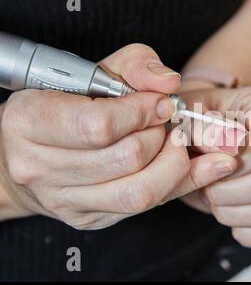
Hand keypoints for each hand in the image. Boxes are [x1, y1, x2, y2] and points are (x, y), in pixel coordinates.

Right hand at [0, 44, 237, 227]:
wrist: (36, 150)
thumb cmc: (70, 104)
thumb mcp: (97, 72)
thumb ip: (135, 65)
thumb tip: (169, 82)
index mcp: (30, 122)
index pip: (100, 125)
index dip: (142, 113)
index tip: (161, 103)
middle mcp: (39, 167)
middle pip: (127, 158)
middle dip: (159, 135)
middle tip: (164, 123)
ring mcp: (63, 200)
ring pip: (140, 191)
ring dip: (171, 163)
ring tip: (173, 143)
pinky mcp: (88, 218)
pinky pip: (145, 207)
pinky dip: (176, 184)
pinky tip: (186, 166)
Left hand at [179, 87, 250, 249]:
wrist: (197, 134)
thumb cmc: (193, 121)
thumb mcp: (187, 115)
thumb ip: (202, 128)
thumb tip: (224, 147)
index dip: (234, 165)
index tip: (208, 161)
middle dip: (229, 191)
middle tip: (206, 183)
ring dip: (234, 212)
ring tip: (214, 196)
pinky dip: (250, 233)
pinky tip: (230, 215)